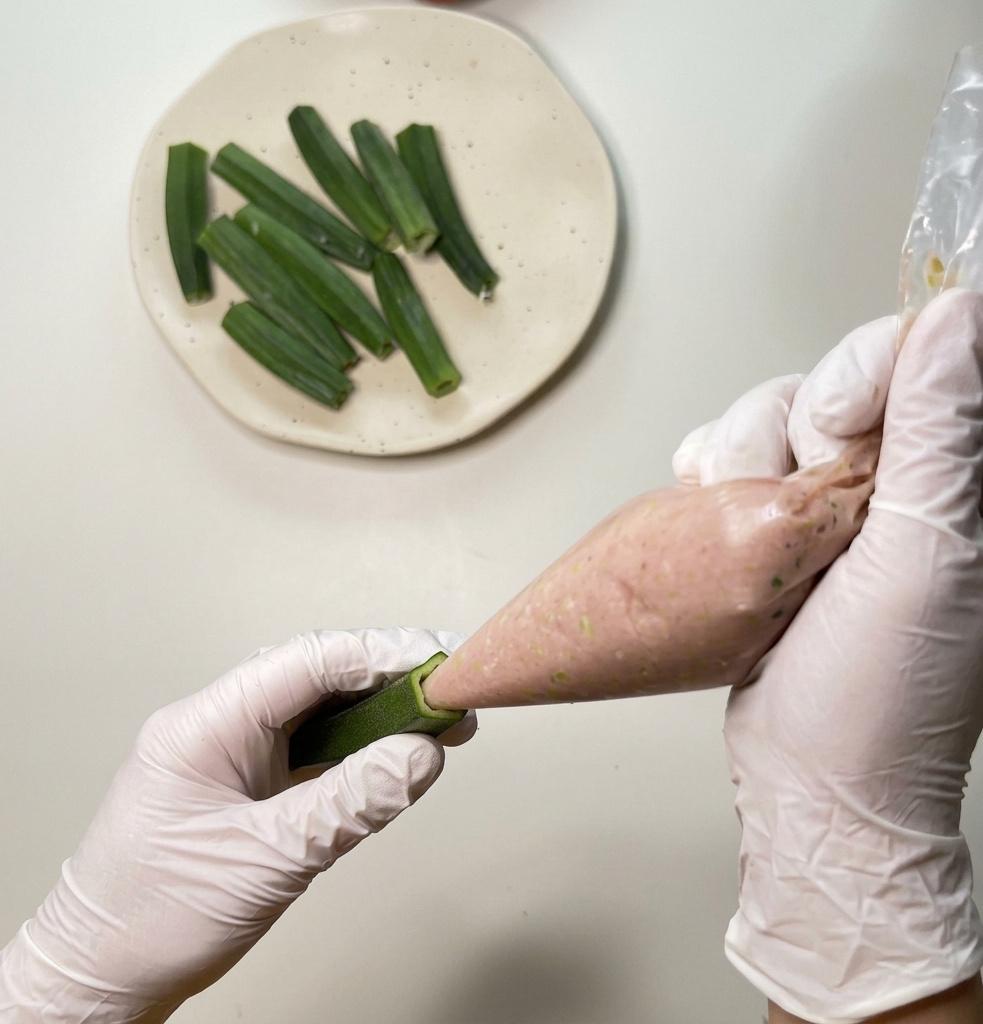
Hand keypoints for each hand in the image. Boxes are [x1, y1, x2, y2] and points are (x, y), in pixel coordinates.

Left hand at [0, 627, 472, 1023]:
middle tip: (449, 693)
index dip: (379, 654)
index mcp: (204, 725)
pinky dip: (357, 749)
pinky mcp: (247, 782)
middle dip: (387, 678)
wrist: (99, 975)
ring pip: (317, 708)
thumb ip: (350, 803)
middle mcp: (217, 725)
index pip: (307, 662)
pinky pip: (311, 747)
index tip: (436, 662)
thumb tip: (420, 757)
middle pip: (316, 674)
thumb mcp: (266, 861)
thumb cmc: (152, 919)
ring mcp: (231, 752)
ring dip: (378, 713)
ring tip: (437, 724)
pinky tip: (393, 756)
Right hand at [674, 290, 982, 1021]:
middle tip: (805, 526)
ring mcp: (823, 505)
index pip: (902, 356)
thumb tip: (957, 312)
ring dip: (739, 477)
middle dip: (787, 447)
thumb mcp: (928, 554)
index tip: (834, 448)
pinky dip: (706, 483)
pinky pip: (722, 460)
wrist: (811, 779)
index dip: (852, 384)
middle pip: (817, 384)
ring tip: (759, 551)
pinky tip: (714, 525)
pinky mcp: (765, 528)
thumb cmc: (881, 694)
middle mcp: (890, 481)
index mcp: (949, 478)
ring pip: (760, 419)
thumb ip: (941, 429)